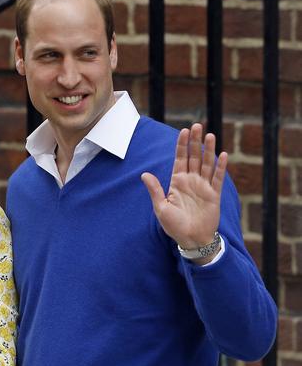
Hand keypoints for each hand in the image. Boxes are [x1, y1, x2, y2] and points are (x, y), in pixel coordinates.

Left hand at [141, 123, 226, 259]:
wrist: (191, 240)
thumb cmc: (174, 226)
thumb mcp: (161, 208)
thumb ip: (155, 190)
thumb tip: (144, 174)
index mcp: (177, 182)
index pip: (180, 159)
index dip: (182, 145)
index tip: (184, 131)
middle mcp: (191, 181)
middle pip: (194, 157)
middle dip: (195, 141)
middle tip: (197, 125)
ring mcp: (203, 186)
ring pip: (206, 163)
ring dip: (208, 150)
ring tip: (209, 135)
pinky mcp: (214, 195)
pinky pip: (218, 178)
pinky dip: (220, 167)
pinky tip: (222, 155)